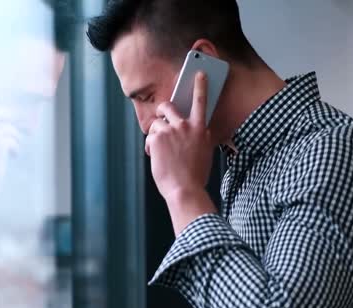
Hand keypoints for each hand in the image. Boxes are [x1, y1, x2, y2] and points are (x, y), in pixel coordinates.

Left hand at [144, 72, 214, 202]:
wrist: (185, 189)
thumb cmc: (195, 175)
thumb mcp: (203, 151)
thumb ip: (197, 137)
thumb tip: (190, 132)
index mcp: (200, 129)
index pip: (201, 102)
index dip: (200, 85)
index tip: (199, 73)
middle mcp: (185, 126)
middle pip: (167, 106)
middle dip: (161, 109)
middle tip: (160, 117)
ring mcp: (170, 130)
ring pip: (156, 124)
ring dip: (156, 135)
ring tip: (160, 150)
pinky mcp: (157, 137)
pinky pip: (149, 137)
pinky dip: (151, 147)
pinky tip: (156, 157)